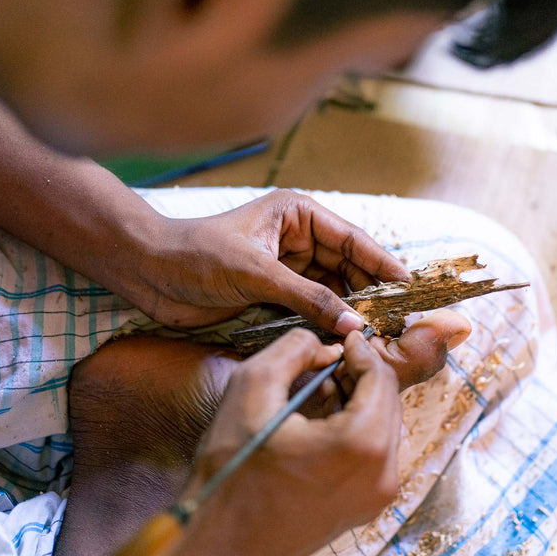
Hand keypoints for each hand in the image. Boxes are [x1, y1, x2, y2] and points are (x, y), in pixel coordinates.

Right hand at [129, 329, 402, 555]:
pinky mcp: (363, 511)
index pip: (381, 377)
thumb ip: (292, 349)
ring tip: (322, 389)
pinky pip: (373, 456)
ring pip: (383, 429)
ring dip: (359, 403)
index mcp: (363, 443)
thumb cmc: (231, 470)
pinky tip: (321, 423)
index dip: (362, 350)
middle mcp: (382, 474)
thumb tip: (323, 343)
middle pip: (388, 403)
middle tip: (329, 360)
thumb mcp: (251, 389)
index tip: (342, 337)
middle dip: (362, 376)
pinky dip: (356, 431)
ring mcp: (376, 498)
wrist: (218, 546)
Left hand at [136, 189, 409, 331]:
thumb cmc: (195, 256)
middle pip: (349, 267)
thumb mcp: (257, 274)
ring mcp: (288, 268)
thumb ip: (309, 298)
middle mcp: (299, 239)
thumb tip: (355, 325)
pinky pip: (312, 309)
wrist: (146, 273)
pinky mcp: (275, 295)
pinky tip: (347, 340)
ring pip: (334, 291)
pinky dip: (328, 323)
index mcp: (298, 215)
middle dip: (373, 292)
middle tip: (400, 320)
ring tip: (381, 335)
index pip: (353, 240)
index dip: (383, 265)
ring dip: (352, 312)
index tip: (410, 289)